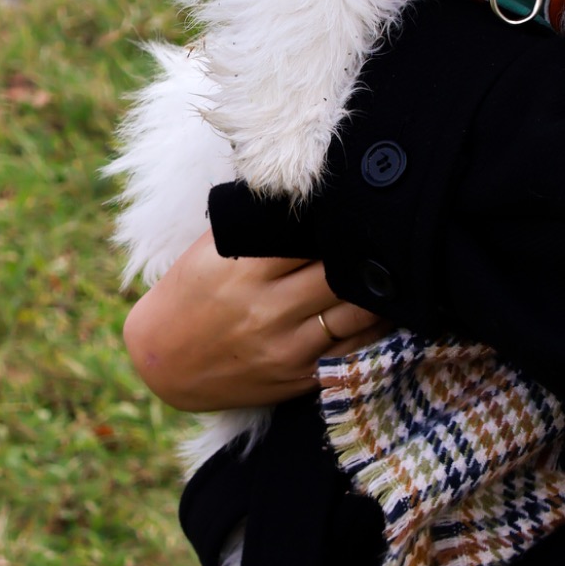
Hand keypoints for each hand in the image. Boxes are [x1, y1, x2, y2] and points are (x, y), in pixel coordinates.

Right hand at [123, 230, 383, 410]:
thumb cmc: (191, 290)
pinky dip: (376, 329)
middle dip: (370, 253)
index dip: (346, 220)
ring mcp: (285, 348)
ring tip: (403, 266)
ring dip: (382, 292)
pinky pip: (353, 353)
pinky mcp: (297, 378)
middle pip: (342, 275)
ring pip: (357, 315)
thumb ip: (260, 222)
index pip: (314, 237)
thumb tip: (310, 187)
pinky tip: (390, 308)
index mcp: (247, 268)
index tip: (369, 204)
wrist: (161, 360)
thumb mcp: (214, 246)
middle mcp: (268, 310)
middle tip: (395, 231)